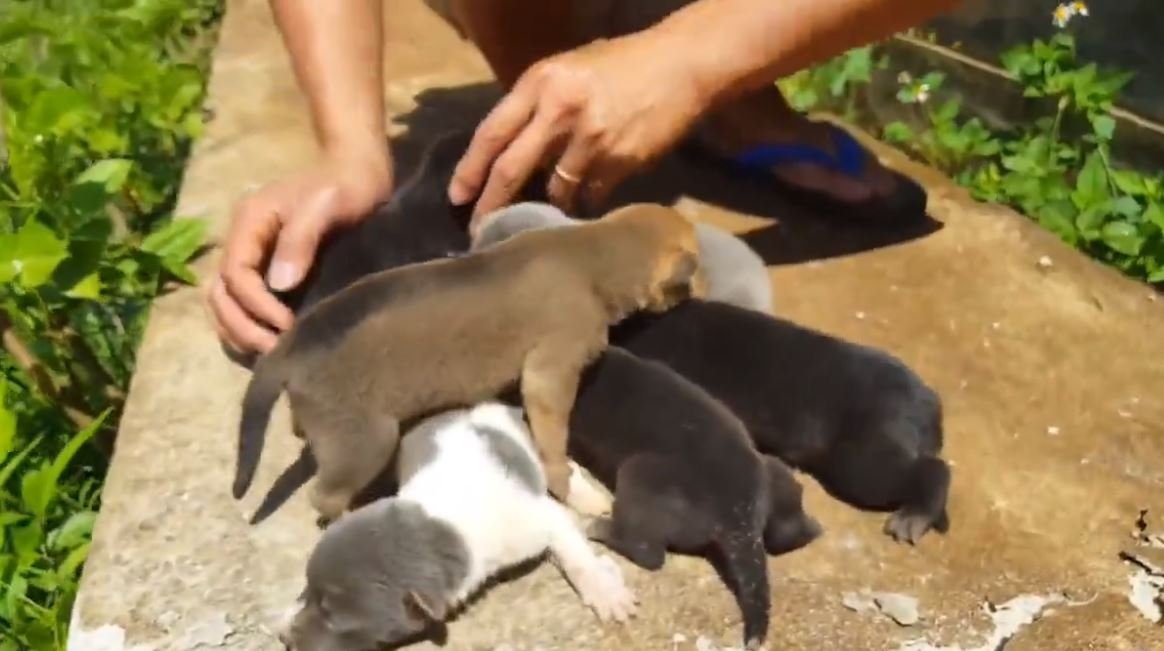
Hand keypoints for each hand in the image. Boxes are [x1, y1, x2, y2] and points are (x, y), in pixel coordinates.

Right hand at [208, 149, 392, 354]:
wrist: (358, 173)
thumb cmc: (347, 185)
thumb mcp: (328, 204)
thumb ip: (302, 239)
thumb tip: (280, 285)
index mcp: (250, 221)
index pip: (235, 273)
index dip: (256, 305)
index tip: (287, 325)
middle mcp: (242, 240)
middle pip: (220, 294)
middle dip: (242, 327)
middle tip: (276, 351)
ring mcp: (251, 257)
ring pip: (224, 303)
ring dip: (240, 333)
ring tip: (273, 355)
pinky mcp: (265, 271)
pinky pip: (241, 305)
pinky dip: (248, 328)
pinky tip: (273, 345)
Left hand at [447, 31, 707, 229]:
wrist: (680, 66)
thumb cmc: (621, 65)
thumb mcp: (568, 70)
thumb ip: (537, 105)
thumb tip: (508, 150)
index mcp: (541, 82)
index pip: (492, 132)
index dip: (470, 169)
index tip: (457, 196)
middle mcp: (560, 110)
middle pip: (511, 169)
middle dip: (491, 205)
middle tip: (479, 230)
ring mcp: (590, 140)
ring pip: (553, 190)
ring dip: (547, 206)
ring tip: (542, 216)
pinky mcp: (619, 162)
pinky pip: (590, 195)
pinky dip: (585, 201)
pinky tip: (586, 202)